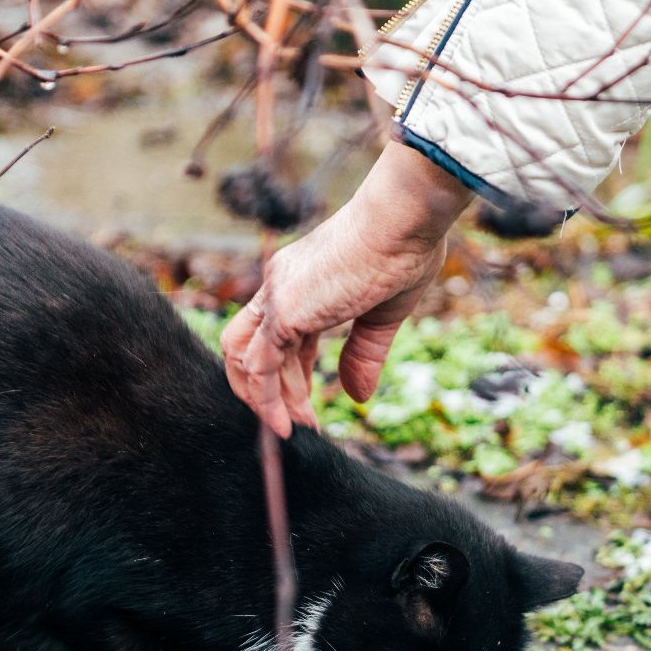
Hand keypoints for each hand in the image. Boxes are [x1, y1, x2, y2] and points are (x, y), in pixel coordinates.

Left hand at [222, 143, 473, 437]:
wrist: (403, 220)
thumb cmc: (403, 251)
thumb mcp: (383, 314)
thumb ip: (363, 354)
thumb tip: (357, 397)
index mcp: (300, 279)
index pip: (278, 335)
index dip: (289, 373)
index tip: (307, 402)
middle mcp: (279, 285)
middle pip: (251, 348)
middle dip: (272, 391)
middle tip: (299, 423)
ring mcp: (277, 297)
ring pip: (247, 361)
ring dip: (266, 401)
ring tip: (294, 430)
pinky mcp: (284, 313)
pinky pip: (260, 368)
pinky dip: (267, 400)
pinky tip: (286, 425)